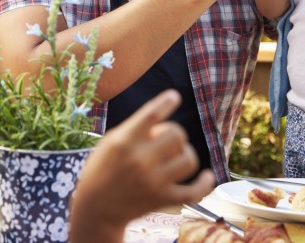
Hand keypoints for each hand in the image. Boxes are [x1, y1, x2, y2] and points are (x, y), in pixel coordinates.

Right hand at [69, 90, 213, 242]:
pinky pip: (194, 192)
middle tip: (164, 140)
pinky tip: (207, 176)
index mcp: (124, 141)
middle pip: (177, 134)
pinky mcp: (162, 199)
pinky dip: (205, 184)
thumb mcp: (110, 142)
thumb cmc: (103, 168)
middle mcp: (140, 160)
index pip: (151, 114)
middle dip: (175, 133)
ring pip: (188, 159)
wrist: (97, 208)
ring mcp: (153, 181)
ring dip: (186, 153)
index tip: (173, 96)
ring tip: (177, 155)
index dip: (166, 102)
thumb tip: (163, 117)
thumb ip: (135, 128)